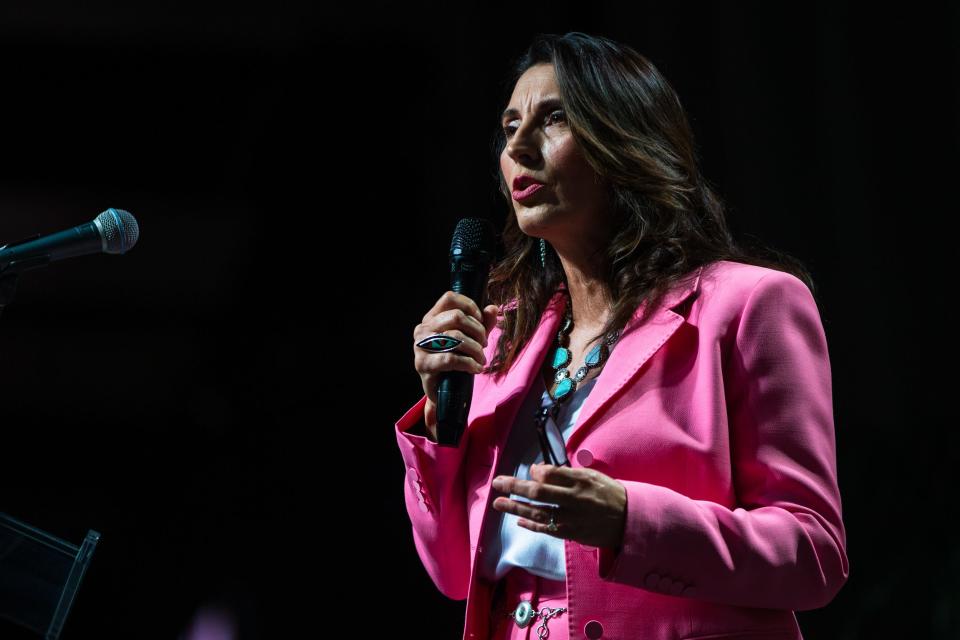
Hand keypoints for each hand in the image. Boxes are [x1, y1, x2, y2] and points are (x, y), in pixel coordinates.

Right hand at [413, 291, 499, 437]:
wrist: (442, 390)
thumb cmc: (456, 359)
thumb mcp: (471, 338)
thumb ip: (483, 323)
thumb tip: (493, 308)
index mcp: (431, 317)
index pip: (449, 298)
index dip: (470, 306)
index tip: (481, 320)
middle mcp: (423, 329)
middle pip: (457, 317)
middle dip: (477, 330)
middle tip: (484, 344)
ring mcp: (420, 346)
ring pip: (456, 337)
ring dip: (476, 349)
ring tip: (481, 359)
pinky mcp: (423, 365)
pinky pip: (451, 359)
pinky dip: (469, 363)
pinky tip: (476, 368)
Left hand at [490, 463, 627, 549]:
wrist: (630, 520)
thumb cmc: (608, 493)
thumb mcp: (592, 476)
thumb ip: (566, 473)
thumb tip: (537, 469)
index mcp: (582, 480)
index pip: (551, 473)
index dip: (536, 472)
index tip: (530, 471)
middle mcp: (575, 499)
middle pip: (539, 492)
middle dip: (515, 486)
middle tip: (498, 482)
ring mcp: (572, 518)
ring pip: (538, 513)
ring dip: (515, 507)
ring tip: (498, 502)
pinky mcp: (572, 533)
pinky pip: (547, 529)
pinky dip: (531, 525)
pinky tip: (517, 519)